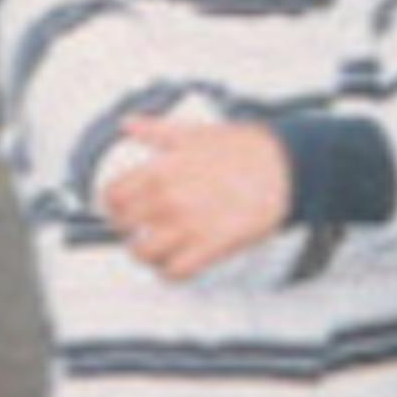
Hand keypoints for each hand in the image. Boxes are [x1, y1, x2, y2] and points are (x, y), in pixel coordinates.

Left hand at [102, 117, 289, 281]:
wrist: (284, 165)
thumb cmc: (243, 148)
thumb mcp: (191, 133)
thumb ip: (154, 130)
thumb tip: (129, 123)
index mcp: (158, 171)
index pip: (112, 196)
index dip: (112, 204)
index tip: (120, 208)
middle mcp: (167, 200)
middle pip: (122, 227)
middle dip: (127, 229)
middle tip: (139, 228)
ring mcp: (188, 225)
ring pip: (143, 254)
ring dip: (146, 254)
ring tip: (156, 249)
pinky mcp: (212, 247)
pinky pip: (176, 272)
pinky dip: (172, 272)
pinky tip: (177, 263)